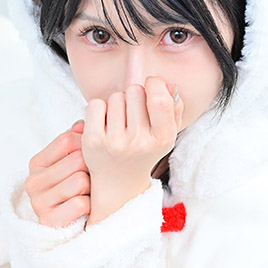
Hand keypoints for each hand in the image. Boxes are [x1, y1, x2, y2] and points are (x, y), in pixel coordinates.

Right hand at [25, 121, 89, 227]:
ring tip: (85, 195)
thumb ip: (75, 141)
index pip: (67, 139)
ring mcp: (38, 202)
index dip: (86, 146)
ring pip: (80, 181)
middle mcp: (33, 182)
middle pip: (76, 160)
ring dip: (90, 189)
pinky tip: (84, 210)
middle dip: (89, 170)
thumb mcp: (70, 163)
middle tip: (88, 181)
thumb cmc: (72, 190)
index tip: (89, 158)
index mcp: (36, 163)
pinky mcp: (49, 221)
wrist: (70, 226)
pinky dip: (89, 207)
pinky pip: (81, 203)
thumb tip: (81, 124)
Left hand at [82, 78, 182, 225]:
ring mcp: (115, 143)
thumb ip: (174, 107)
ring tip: (119, 122)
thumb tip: (167, 84)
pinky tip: (104, 123)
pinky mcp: (93, 141)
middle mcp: (139, 142)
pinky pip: (96, 104)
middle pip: (135, 91)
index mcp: (162, 139)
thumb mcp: (166, 133)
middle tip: (133, 115)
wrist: (119, 182)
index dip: (154, 84)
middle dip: (134, 96)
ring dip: (117, 104)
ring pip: (116, 97)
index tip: (150, 87)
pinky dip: (99, 109)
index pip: (160, 100)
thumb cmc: (143, 150)